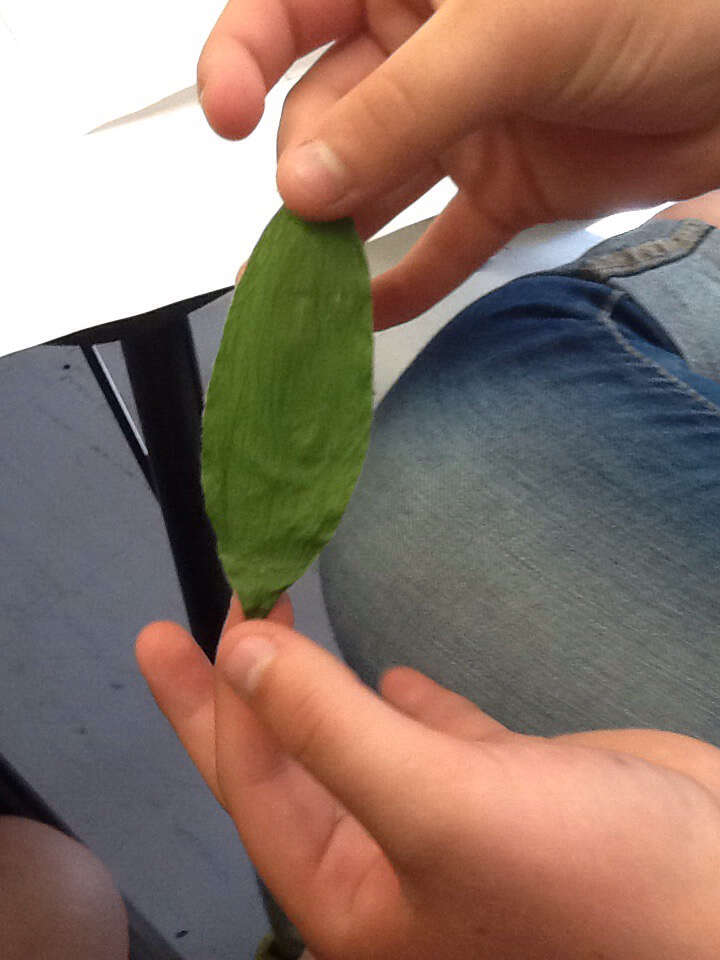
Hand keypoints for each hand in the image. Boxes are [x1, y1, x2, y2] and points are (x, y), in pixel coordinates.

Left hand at [137, 597, 719, 957]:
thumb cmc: (571, 878)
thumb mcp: (434, 809)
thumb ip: (329, 730)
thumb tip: (240, 657)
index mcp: (352, 896)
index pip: (251, 785)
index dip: (208, 704)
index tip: (174, 629)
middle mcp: (391, 864)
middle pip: (290, 761)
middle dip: (241, 691)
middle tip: (195, 620)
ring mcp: (453, 824)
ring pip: (358, 741)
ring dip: (317, 684)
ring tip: (278, 626)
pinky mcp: (510, 791)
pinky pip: (435, 740)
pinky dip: (406, 703)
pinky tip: (390, 670)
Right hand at [198, 0, 719, 326]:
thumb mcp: (509, 32)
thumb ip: (399, 109)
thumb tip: (302, 185)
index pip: (287, 8)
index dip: (241, 56)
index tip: (224, 115)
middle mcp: (425, 47)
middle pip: (325, 115)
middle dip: (305, 174)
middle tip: (297, 233)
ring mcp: (463, 121)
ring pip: (375, 185)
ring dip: (339, 241)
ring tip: (302, 296)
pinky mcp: (505, 184)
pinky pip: (441, 238)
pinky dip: (408, 280)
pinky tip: (366, 317)